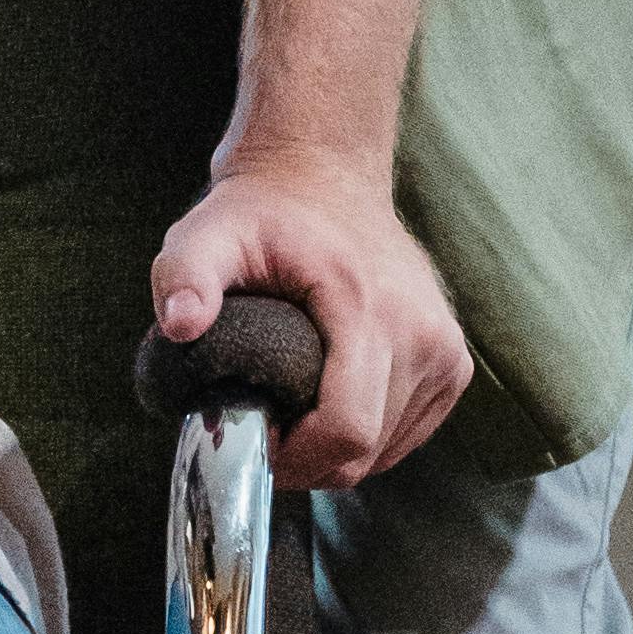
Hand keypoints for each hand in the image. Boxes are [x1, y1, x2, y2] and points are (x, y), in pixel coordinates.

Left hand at [151, 153, 469, 489]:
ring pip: (388, 451)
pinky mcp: (453, 362)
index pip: (347, 431)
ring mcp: (446, 350)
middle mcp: (423, 333)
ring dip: (336, 450)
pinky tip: (330, 403)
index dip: (294, 458)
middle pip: (365, 452)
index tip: (254, 439)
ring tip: (293, 409)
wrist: (324, 174)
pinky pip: (407, 434)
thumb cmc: (261, 212)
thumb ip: (185, 276)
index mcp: (369, 308)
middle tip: (264, 426)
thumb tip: (179, 325)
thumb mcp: (206, 234)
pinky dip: (368, 436)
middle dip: (307, 460)